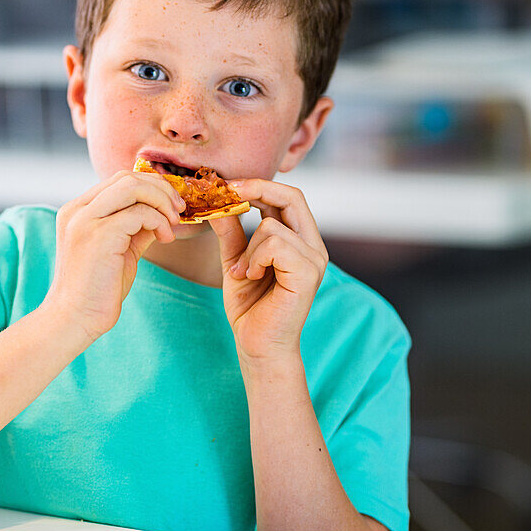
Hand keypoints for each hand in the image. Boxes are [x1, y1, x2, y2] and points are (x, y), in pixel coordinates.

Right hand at [45, 170, 184, 341]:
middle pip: (127, 177)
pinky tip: (165, 238)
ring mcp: (85, 220)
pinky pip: (139, 212)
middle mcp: (77, 209)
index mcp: (78, 210)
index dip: (152, 185)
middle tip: (179, 210)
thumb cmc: (98, 289)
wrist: (75, 319)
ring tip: (173, 223)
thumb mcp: (120, 249)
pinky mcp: (97, 236)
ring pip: (133, 187)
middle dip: (161, 189)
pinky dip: (159, 220)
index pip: (120, 179)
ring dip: (162, 201)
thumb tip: (162, 212)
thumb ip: (136, 227)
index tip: (172, 204)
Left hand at [209, 180, 328, 363]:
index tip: (228, 185)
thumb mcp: (235, 259)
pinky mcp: (307, 274)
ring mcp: (314, 260)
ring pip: (272, 225)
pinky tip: (250, 277)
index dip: (259, 185)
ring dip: (247, 248)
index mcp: (301, 241)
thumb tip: (216, 199)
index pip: (288, 197)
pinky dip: (253, 258)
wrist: (257, 345)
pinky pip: (274, 244)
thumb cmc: (250, 307)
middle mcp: (314, 247)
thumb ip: (230, 230)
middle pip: (293, 196)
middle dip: (256, 189)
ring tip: (242, 272)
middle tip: (227, 192)